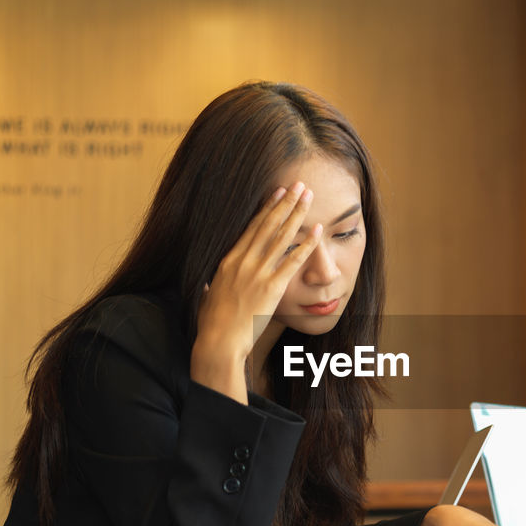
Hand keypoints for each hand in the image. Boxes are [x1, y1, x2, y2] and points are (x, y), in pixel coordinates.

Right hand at [190, 182, 321, 401]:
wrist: (218, 340)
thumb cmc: (212, 324)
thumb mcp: (208, 297)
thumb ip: (212, 286)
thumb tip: (210, 284)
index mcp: (228, 261)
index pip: (251, 228)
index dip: (267, 208)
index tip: (277, 192)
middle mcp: (243, 261)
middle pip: (268, 225)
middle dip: (285, 202)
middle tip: (298, 185)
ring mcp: (257, 273)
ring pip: (281, 236)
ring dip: (297, 214)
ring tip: (308, 197)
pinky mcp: (271, 288)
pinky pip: (293, 261)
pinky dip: (306, 244)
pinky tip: (317, 230)